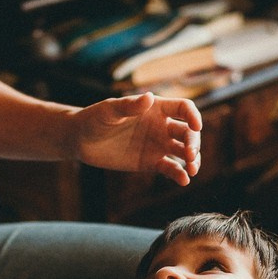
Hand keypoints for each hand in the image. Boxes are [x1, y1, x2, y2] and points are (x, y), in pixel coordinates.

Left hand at [74, 92, 202, 186]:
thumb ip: (129, 106)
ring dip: (193, 160)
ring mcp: (158, 145)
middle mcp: (161, 126)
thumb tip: (149, 98)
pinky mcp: (151, 163)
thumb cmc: (94, 118)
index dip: (193, 116)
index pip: (183, 109)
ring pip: (183, 151)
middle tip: (189, 155)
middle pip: (188, 133)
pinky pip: (170, 168)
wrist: (81, 140)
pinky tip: (183, 180)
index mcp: (156, 108)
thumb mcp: (109, 110)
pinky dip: (179, 174)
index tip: (196, 127)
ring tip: (192, 171)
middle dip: (193, 143)